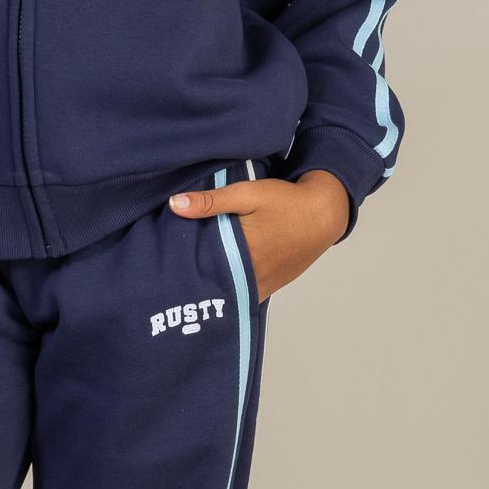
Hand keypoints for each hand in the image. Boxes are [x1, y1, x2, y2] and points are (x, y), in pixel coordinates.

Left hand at [166, 169, 349, 300]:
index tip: (165, 271)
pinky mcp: (272, 285)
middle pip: (215, 287)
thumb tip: (174, 204)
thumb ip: (210, 201)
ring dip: (214, 289)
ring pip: (230, 294)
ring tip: (191, 282)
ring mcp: (264, 285)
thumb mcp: (247, 194)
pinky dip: (231, 290)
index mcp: (242, 257)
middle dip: (195, 284)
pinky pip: (245, 293)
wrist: (324, 213)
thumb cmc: (286, 202)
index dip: (183, 272)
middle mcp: (252, 278)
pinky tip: (217, 282)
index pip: (203, 272)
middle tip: (172, 279)